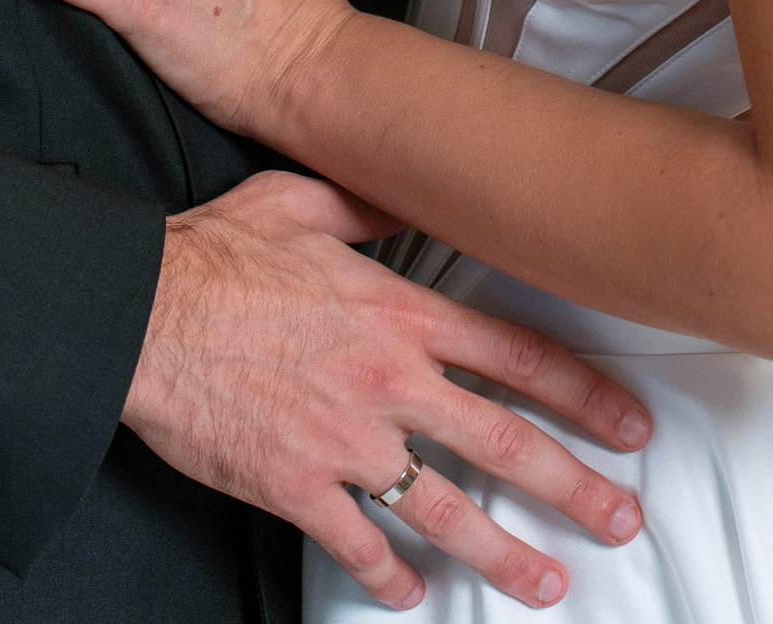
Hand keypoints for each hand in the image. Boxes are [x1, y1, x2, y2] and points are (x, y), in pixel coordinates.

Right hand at [122, 169, 650, 611]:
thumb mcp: (305, 200)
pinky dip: (392, 576)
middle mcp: (388, 383)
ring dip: (505, 553)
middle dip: (573, 485)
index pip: (516, 355)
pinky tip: (417, 593)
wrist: (145, 313)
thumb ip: (373, 205)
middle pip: (504, 443)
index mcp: (398, 313)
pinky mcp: (299, 488)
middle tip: (621, 515)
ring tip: (548, 581)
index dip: (583, 392)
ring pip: (448, 510)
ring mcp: (347, 443)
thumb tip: (414, 190)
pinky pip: (360, 545)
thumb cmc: (218, 253)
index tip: (627, 421)